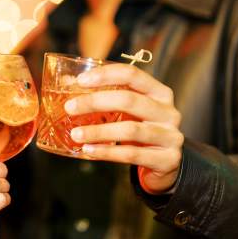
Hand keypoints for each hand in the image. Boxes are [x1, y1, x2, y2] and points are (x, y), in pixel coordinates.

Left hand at [65, 63, 183, 193]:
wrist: (165, 163)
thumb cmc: (141, 129)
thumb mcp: (129, 111)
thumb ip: (105, 96)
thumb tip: (67, 82)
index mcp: (159, 92)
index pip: (132, 75)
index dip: (105, 75)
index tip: (80, 81)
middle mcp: (168, 111)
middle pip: (129, 100)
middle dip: (95, 102)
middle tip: (70, 108)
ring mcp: (170, 136)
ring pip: (129, 130)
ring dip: (98, 131)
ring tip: (75, 134)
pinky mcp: (167, 159)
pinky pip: (131, 154)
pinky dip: (107, 152)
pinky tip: (89, 150)